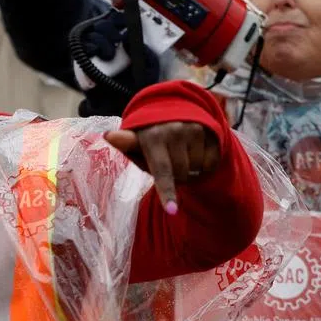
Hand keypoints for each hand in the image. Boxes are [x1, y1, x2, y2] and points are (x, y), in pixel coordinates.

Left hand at [104, 122, 219, 213]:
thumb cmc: (152, 136)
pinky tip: (194, 152)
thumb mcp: (137, 141)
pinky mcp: (211, 131)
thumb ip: (126, 145)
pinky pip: (210, 163)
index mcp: (152, 136)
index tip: (171, 210)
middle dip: (176, 177)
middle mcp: (174, 131)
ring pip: (197, 170)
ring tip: (181, 155)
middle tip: (170, 163)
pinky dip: (203, 164)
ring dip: (190, 169)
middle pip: (180, 175)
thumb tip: (109, 136)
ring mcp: (194, 130)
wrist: (175, 110)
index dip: (166, 191)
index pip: (161, 170)